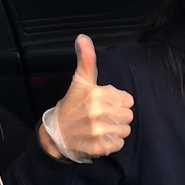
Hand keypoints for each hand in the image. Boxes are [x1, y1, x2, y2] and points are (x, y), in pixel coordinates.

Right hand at [38, 34, 133, 160]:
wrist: (55, 133)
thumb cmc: (71, 105)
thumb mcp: (80, 81)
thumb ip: (86, 60)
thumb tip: (83, 37)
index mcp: (96, 94)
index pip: (128, 100)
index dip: (118, 102)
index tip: (104, 103)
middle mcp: (98, 112)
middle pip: (128, 116)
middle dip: (118, 116)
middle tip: (102, 116)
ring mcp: (98, 131)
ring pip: (125, 130)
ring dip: (115, 130)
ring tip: (100, 127)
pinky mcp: (98, 147)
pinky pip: (119, 144)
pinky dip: (111, 143)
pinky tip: (99, 138)